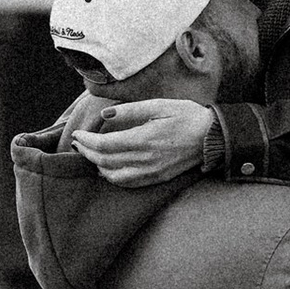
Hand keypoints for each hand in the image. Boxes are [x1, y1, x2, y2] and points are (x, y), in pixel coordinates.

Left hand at [69, 97, 212, 185]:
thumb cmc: (186, 116)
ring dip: (97, 166)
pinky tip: (108, 168)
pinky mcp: (157, 179)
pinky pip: (128, 183)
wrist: (212, 137)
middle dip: (87, 152)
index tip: (77, 134)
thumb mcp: (158, 105)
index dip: (86, 141)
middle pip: (105, 161)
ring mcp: (151, 172)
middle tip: (78, 143)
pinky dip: (112, 177)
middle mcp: (145, 160)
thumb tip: (105, 114)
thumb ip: (130, 111)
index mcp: (143, 139)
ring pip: (113, 176)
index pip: (104, 145)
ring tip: (90, 154)